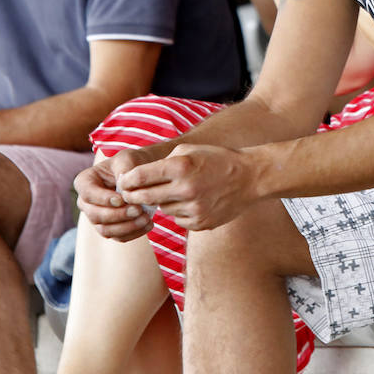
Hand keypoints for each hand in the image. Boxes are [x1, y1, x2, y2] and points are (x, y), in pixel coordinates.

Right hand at [75, 144, 172, 241]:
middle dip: (117, 215)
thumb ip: (124, 168)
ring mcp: (97, 217)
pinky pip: (118, 237)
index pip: (87, 193)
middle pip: (95, 215)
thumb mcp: (127, 159)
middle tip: (138, 210)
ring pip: (105, 230)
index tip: (122, 199)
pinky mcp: (110, 228)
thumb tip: (123, 185)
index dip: (103, 199)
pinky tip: (148, 224)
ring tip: (145, 218)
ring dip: (126, 227)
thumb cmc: (130, 163)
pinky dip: (133, 233)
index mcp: (85, 181)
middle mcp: (86, 202)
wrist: (141, 176)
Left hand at [113, 143, 257, 231]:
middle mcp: (186, 189)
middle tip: (130, 194)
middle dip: (134, 196)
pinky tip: (192, 201)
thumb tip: (137, 177)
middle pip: (144, 198)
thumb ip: (163, 162)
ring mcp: (194, 209)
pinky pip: (178, 220)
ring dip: (162, 203)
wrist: (250, 178)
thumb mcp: (189, 150)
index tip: (123, 182)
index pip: (140, 177)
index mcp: (180, 167)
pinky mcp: (200, 223)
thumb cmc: (216, 159)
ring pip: (162, 210)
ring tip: (177, 192)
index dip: (127, 181)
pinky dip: (179, 212)